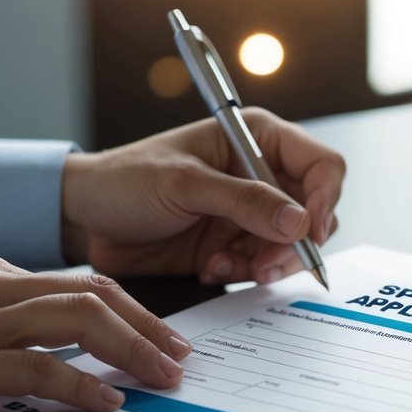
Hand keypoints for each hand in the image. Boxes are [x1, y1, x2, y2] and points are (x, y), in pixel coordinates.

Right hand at [0, 255, 189, 411]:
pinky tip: (107, 400)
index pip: (79, 282)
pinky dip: (81, 384)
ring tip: (164, 376)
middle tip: (182, 354)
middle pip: (93, 294)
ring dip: (132, 349)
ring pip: (78, 321)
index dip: (130, 307)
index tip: (160, 331)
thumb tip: (35, 338)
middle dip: (148, 324)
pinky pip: (36, 368)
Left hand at [62, 107, 344, 284]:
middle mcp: (261, 175)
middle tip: (266, 263)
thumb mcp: (184, 184)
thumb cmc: (126, 180)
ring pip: (293, 246)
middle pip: (315, 212)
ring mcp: (249, 213)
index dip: (325, 197)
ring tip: (227, 265)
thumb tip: (299, 221)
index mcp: (256, 138)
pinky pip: (263, 265)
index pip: (321, 164)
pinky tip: (211, 268)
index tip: (309, 230)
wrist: (86, 218)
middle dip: (296, 243)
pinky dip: (245, 272)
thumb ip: (244, 202)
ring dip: (268, 263)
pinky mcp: (234, 244)